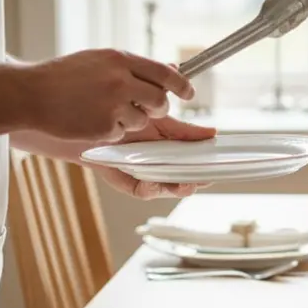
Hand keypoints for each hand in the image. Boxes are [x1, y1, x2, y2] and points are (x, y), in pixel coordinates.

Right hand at [17, 49, 194, 141]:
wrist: (28, 94)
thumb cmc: (62, 76)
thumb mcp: (98, 60)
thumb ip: (133, 66)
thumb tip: (171, 68)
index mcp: (120, 59)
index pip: (164, 73)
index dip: (181, 85)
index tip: (188, 92)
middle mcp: (121, 81)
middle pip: (159, 101)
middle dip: (157, 107)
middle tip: (143, 106)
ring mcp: (113, 105)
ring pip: (142, 120)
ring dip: (130, 119)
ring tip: (101, 109)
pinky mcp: (105, 127)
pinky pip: (122, 134)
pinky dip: (111, 130)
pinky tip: (90, 119)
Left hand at [92, 116, 217, 199]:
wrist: (92, 118)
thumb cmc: (126, 117)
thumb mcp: (159, 121)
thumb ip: (185, 130)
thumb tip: (212, 133)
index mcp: (171, 151)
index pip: (192, 165)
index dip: (204, 170)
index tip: (215, 171)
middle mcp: (159, 166)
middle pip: (181, 181)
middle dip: (192, 183)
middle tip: (201, 181)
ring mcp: (143, 175)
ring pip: (164, 189)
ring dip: (175, 189)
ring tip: (183, 184)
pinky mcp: (126, 181)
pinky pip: (141, 191)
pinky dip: (149, 189)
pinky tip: (152, 182)